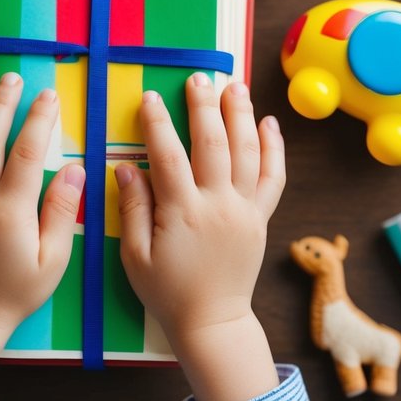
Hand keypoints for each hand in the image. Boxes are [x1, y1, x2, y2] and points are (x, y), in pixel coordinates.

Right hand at [116, 74, 284, 400]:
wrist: (212, 322)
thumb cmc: (167, 292)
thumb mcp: (135, 256)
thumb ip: (134, 209)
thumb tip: (125, 168)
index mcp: (183, 214)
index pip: (168, 156)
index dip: (158, 124)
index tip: (150, 98)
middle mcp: (219, 206)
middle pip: (213, 144)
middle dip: (204, 106)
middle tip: (198, 78)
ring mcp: (245, 211)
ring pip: (248, 153)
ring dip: (241, 115)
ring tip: (234, 85)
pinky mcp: (261, 219)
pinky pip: (273, 178)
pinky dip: (274, 148)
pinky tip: (269, 123)